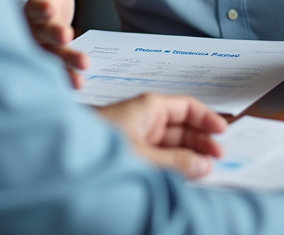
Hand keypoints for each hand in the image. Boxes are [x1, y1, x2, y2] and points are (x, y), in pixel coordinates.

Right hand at [24, 0, 88, 87]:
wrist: (42, 20)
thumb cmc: (46, 0)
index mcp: (30, 7)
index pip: (32, 7)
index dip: (40, 7)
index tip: (49, 6)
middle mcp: (31, 30)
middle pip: (41, 33)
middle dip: (53, 34)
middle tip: (67, 35)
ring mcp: (38, 49)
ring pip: (50, 55)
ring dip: (64, 62)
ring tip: (83, 65)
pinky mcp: (48, 63)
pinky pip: (56, 72)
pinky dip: (66, 78)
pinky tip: (79, 83)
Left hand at [97, 93, 226, 178]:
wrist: (60, 160)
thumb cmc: (97, 148)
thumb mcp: (144, 157)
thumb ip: (177, 162)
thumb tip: (204, 165)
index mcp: (148, 107)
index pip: (186, 107)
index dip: (207, 119)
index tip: (223, 133)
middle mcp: (143, 118)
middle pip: (181, 126)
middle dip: (201, 141)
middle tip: (218, 158)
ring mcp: (136, 135)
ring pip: (170, 143)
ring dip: (188, 156)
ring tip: (204, 170)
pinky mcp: (128, 152)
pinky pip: (158, 156)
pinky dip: (172, 164)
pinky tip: (182, 175)